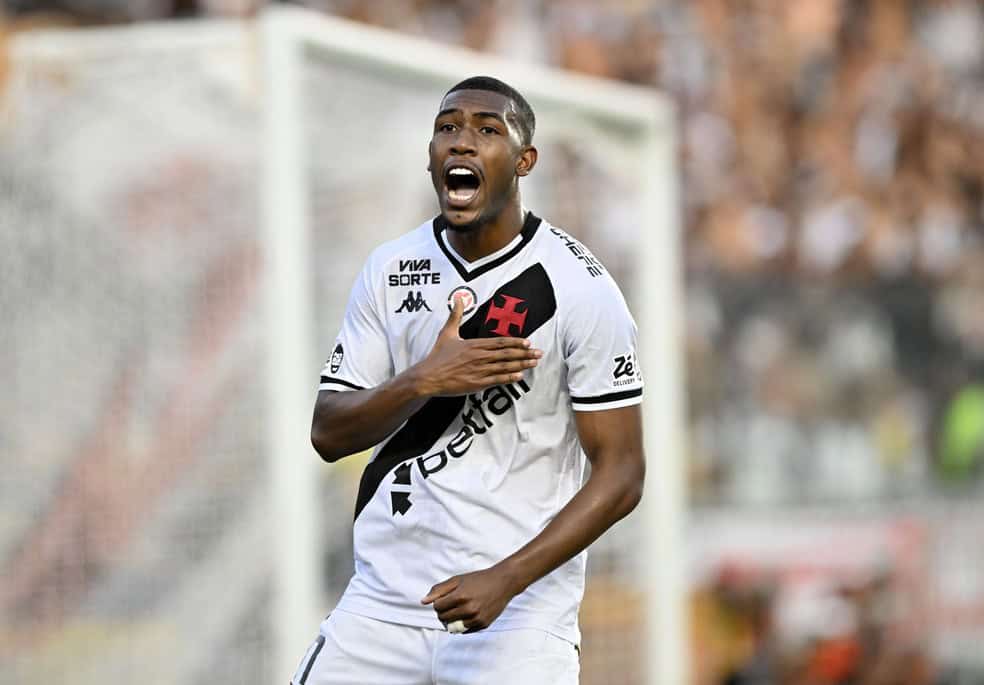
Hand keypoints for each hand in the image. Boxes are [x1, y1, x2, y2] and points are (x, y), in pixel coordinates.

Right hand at [411, 297, 541, 396]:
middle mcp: (479, 356)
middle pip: (506, 354)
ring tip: (534, 363)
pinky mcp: (475, 383)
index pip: (500, 342)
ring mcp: (478, 370)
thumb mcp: (447, 333)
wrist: (428, 376)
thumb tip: (457, 298)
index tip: (528, 342)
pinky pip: (496, 380)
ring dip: (521, 364)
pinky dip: (508, 378)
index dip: (515, 342)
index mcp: (474, 344)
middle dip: (524, 354)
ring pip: (504, 366)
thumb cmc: (438, 355)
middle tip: (539, 353)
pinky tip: (519, 376)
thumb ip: (455, 315)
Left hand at [421, 565, 520, 632]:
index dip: (438, 603)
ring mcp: (476, 618)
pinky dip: (462, 624)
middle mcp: (469, 609)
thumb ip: (439, 590)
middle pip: (444, 618)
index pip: (437, 607)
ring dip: (451, 620)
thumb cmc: (479, 579)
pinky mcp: (483, 625)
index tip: (444, 599)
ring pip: (453, 627)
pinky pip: (464, 631)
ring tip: (458, 610)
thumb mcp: (458, 580)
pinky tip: (467, 614)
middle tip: (451, 604)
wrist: (503, 583)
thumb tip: (423, 601)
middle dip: (443, 612)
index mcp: (460, 596)